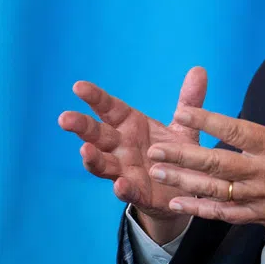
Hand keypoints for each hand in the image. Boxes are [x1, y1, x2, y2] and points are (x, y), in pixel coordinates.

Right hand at [58, 67, 206, 243]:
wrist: (184, 189)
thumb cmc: (175, 153)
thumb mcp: (184, 126)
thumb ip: (189, 101)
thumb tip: (199, 70)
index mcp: (129, 125)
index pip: (108, 108)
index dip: (94, 97)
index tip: (78, 86)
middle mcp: (121, 146)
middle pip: (97, 135)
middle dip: (81, 127)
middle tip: (65, 118)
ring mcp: (126, 170)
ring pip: (103, 163)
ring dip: (93, 158)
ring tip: (85, 151)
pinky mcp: (138, 193)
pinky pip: (128, 191)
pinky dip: (123, 189)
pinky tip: (120, 185)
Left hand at [146, 71, 264, 243]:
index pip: (235, 129)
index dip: (207, 120)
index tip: (182, 112)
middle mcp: (264, 171)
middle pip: (216, 161)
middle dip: (182, 154)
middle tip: (155, 148)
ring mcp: (260, 196)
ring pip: (215, 189)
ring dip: (184, 180)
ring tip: (158, 172)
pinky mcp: (261, 217)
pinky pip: (226, 214)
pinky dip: (201, 209)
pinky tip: (180, 203)